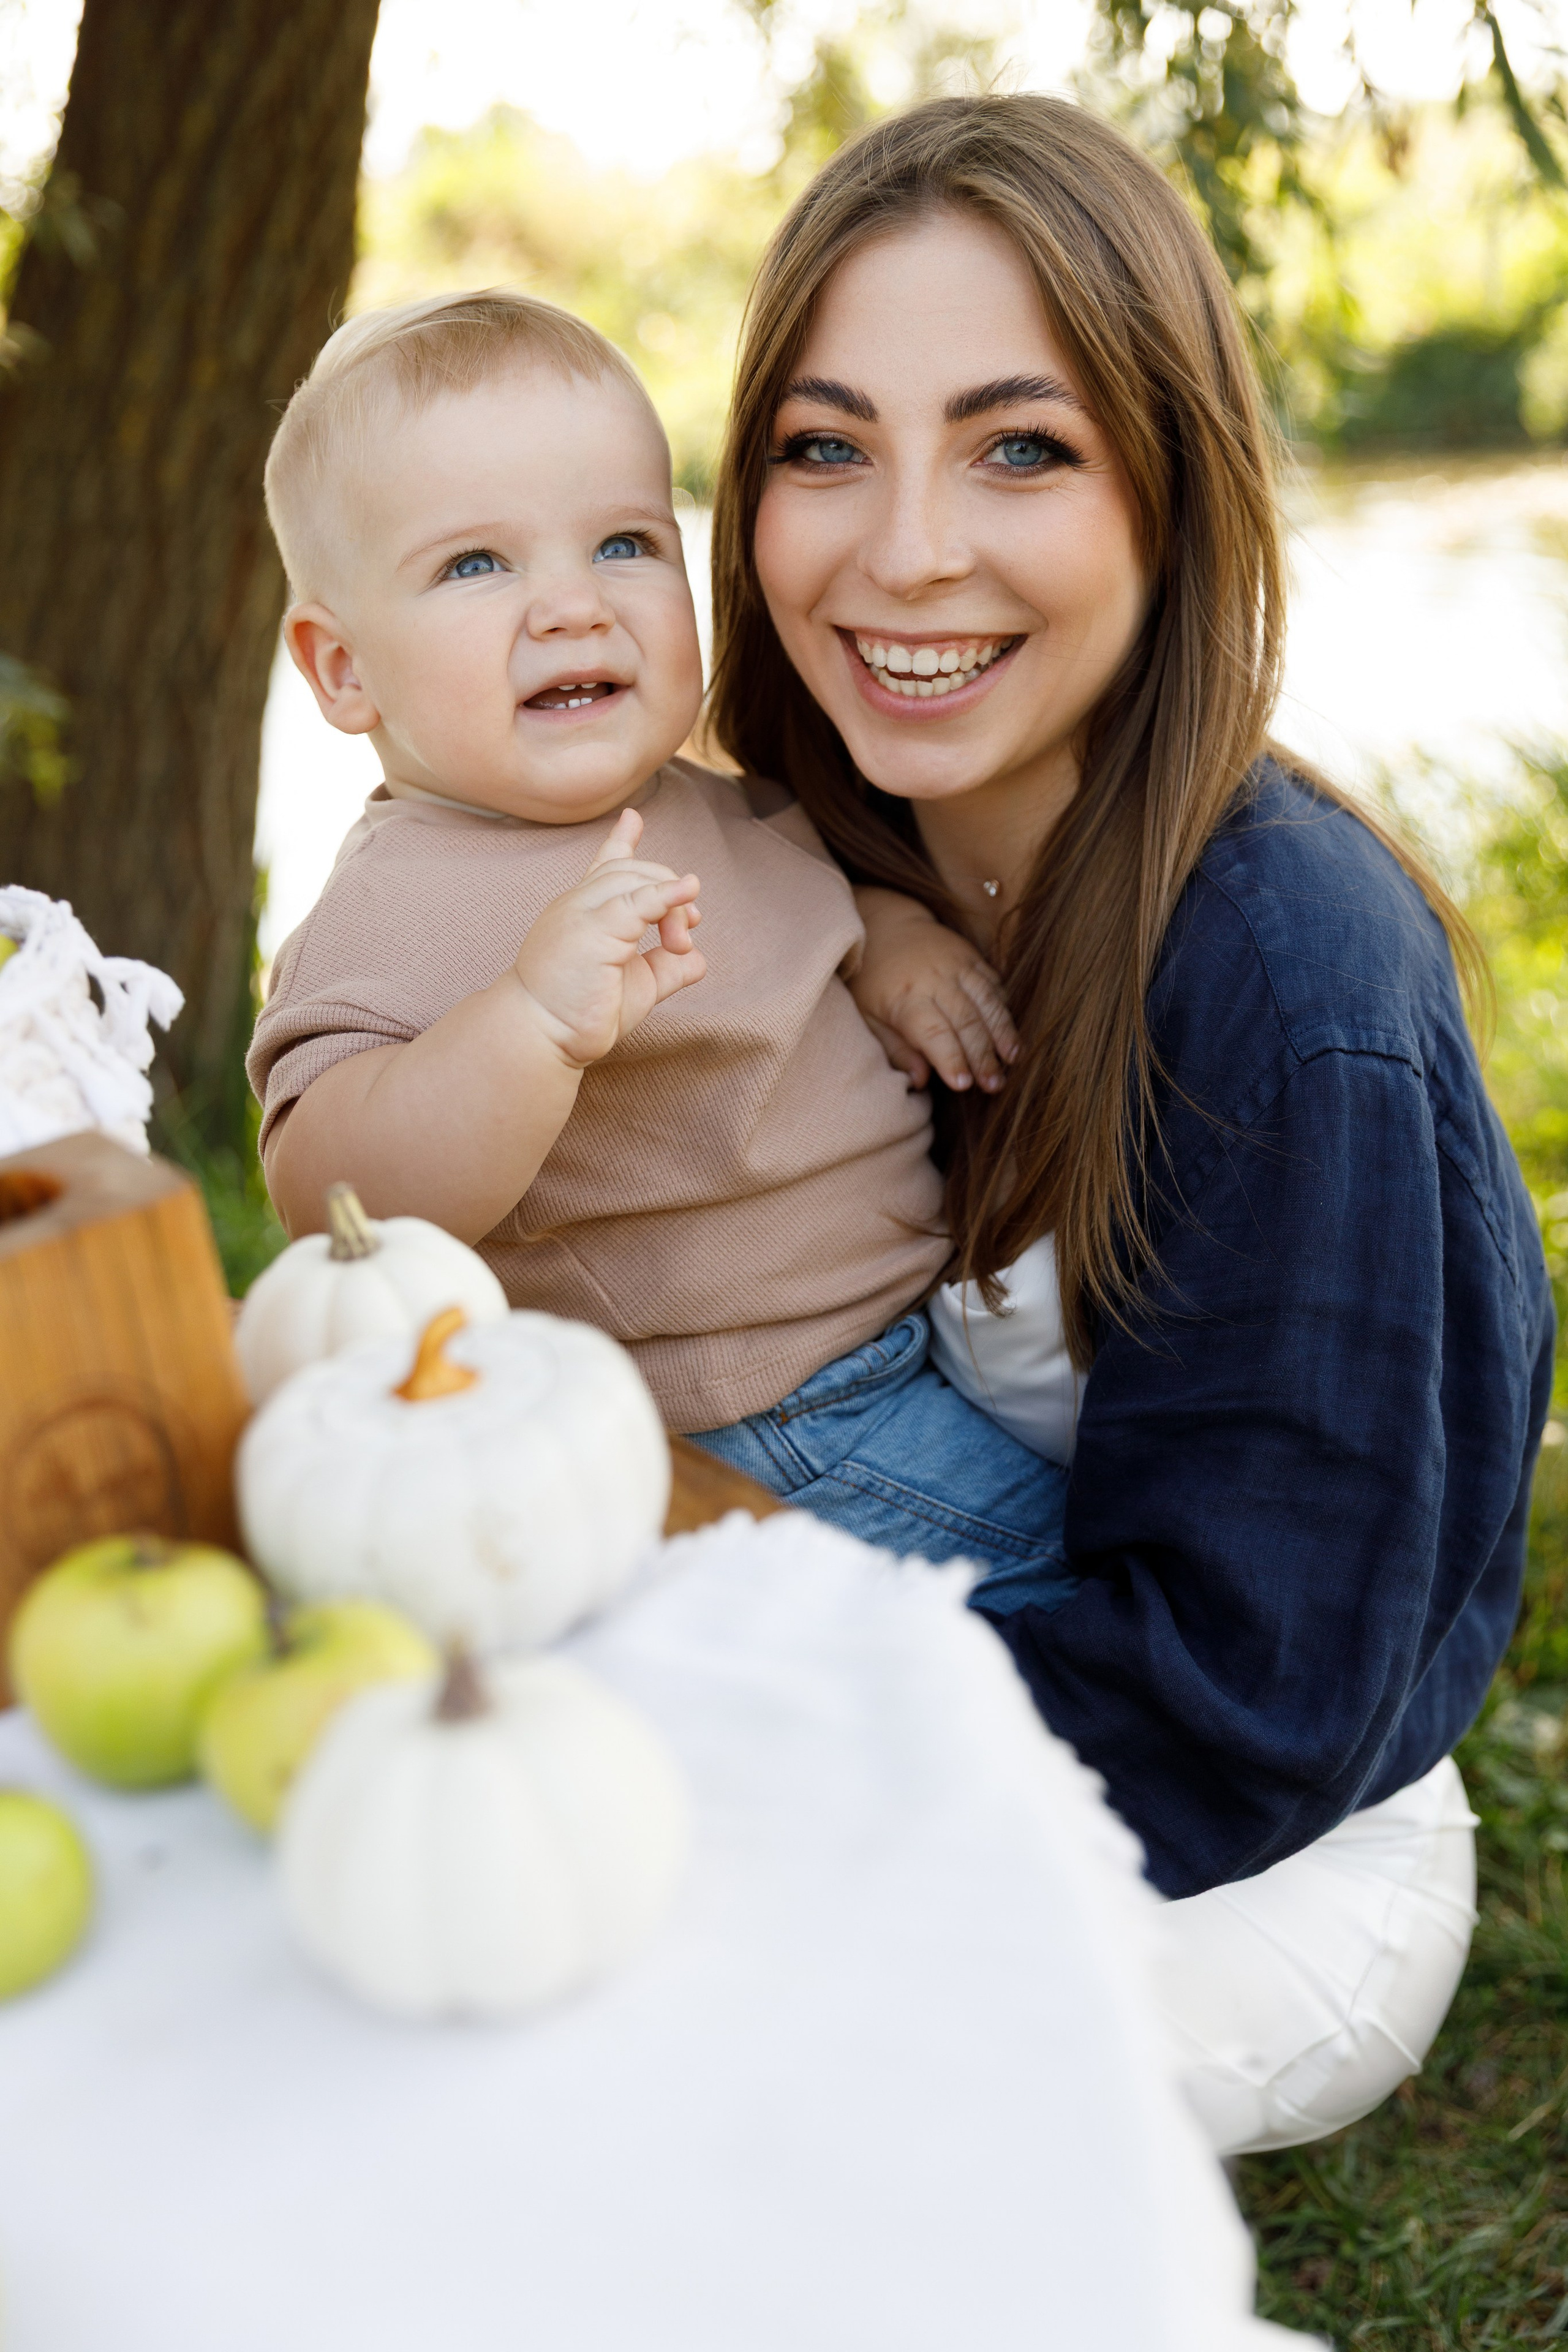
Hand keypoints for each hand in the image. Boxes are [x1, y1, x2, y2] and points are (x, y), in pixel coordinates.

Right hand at [512, 807, 704, 1066]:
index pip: (604, 866)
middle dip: (670, 893)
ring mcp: (581, 912)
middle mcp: (579, 903)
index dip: (621, 841)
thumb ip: (664, 967)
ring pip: (636, 879)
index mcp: (584, 912)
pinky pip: (635, 901)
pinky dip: (666, 894)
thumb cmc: (581, 1014)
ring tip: (680, 942)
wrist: (542, 1036)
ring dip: (672, 905)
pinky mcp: (591, 929)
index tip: (632, 820)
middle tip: (684, 940)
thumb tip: (698, 960)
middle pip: (633, 870)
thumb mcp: (635, 984)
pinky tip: (688, 891)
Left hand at [849, 888, 1016, 1093]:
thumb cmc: (871, 981)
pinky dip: (1004, 1008)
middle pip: (966, 1021)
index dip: (951, 1059)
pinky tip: (1011, 1033)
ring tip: (1013, 1059)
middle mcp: (935, 979)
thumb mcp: (869, 1017)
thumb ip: (895, 1049)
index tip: (963, 1085)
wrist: (884, 925)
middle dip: (983, 1055)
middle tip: (995, 1085)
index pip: (934, 1032)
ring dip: (1003, 1032)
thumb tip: (919, 1080)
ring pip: (987, 1001)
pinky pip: (994, 984)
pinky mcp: (972, 957)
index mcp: (905, 997)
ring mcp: (957, 965)